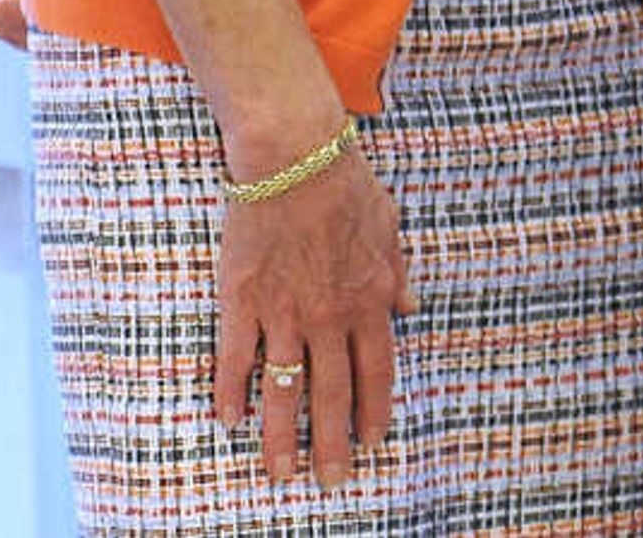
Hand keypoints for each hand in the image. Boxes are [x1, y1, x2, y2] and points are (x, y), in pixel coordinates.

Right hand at [212, 139, 412, 485]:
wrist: (296, 158)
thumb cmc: (347, 185)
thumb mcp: (391, 227)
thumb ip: (399, 272)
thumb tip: (412, 305)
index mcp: (371, 299)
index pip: (378, 371)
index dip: (375, 411)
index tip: (373, 444)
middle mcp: (331, 315)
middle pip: (333, 394)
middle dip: (332, 444)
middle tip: (331, 483)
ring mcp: (285, 312)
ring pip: (284, 390)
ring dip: (281, 437)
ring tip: (280, 474)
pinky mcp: (243, 302)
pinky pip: (238, 358)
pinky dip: (233, 392)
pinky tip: (230, 421)